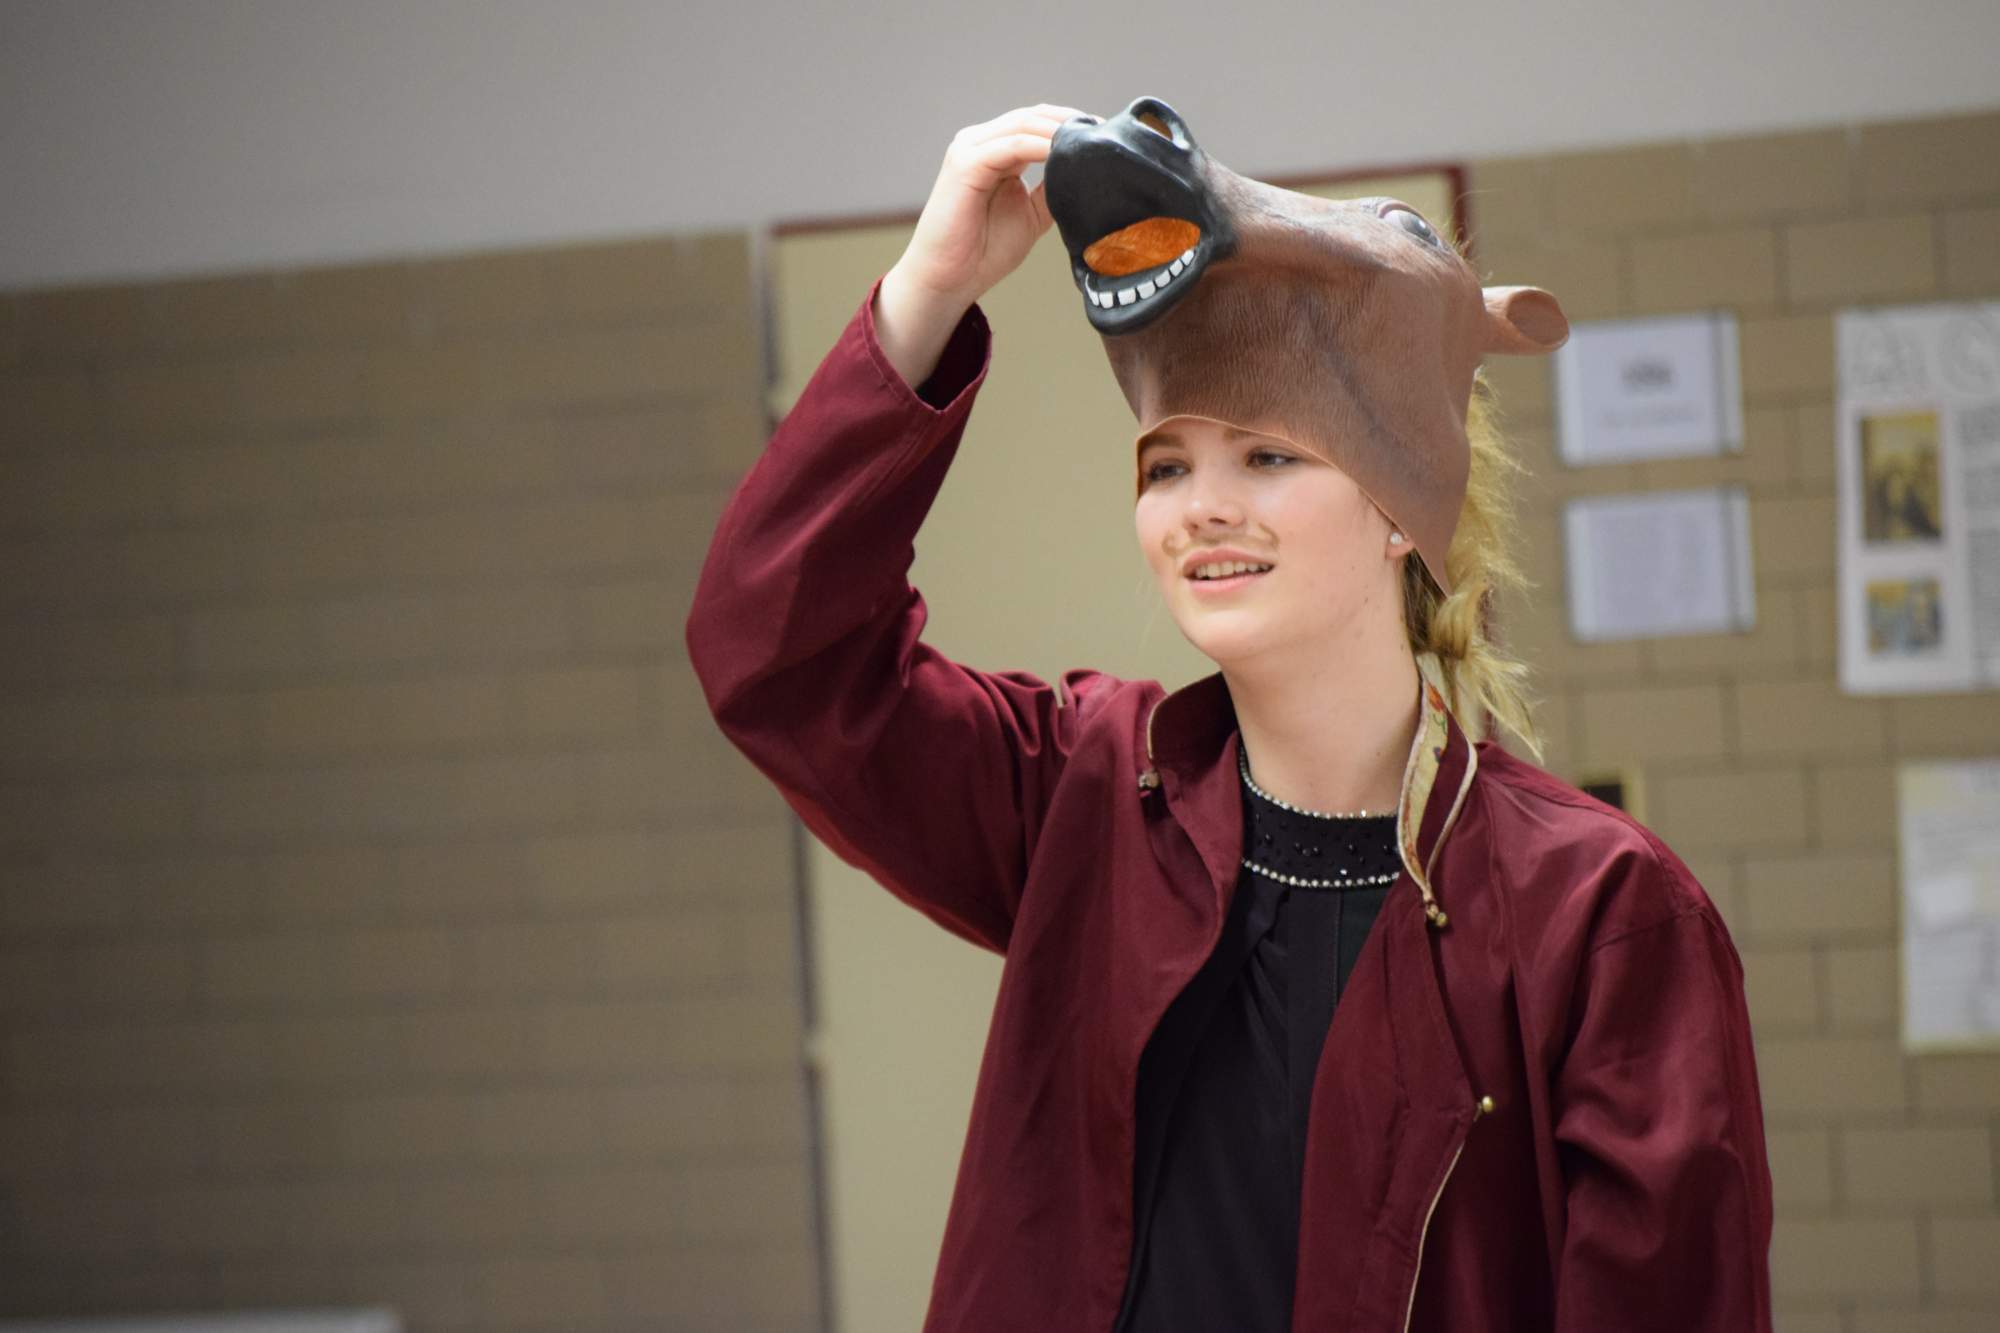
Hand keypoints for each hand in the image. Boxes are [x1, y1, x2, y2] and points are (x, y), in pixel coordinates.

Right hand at [875, 103, 1089, 388]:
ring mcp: (970, 149)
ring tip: (1090, 142)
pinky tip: (1064, 156)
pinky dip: (1041, 147)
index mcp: (994, 151)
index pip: (1037, 123)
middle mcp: (980, 142)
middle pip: (1033, 117)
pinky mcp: (965, 163)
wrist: (949, 279)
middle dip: (1071, 123)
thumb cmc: (982, 252)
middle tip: (1105, 134)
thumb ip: (1052, 190)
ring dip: (1060, 132)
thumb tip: (1086, 176)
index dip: (1072, 126)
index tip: (1106, 138)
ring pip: (1024, 126)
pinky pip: (1011, 146)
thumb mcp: (1031, 214)